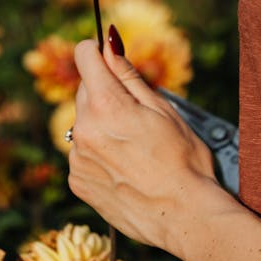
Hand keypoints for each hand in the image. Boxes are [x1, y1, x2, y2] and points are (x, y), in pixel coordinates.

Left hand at [69, 38, 227, 252]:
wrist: (183, 217)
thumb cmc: (183, 160)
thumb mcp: (163, 110)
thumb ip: (128, 74)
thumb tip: (108, 43)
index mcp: (106, 105)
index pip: (84, 56)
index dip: (97, 52)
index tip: (109, 58)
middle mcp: (83, 129)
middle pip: (85, 91)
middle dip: (106, 94)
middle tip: (137, 116)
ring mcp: (76, 157)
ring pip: (84, 124)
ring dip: (101, 126)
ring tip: (134, 149)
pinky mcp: (76, 181)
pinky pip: (82, 153)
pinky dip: (98, 154)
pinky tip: (124, 168)